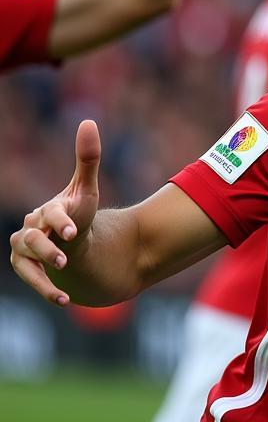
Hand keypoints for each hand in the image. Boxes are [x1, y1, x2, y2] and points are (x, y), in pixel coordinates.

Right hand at [9, 120, 101, 305]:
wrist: (74, 240)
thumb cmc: (79, 213)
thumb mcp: (86, 189)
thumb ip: (87, 158)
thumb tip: (87, 121)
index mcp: (47, 209)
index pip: (50, 214)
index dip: (60, 221)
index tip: (72, 232)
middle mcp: (31, 229)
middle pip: (31, 239)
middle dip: (47, 249)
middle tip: (64, 258)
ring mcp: (26, 251)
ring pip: (25, 262)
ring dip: (42, 276)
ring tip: (63, 284)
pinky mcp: (27, 268)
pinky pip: (31, 280)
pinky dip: (45, 290)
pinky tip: (64, 300)